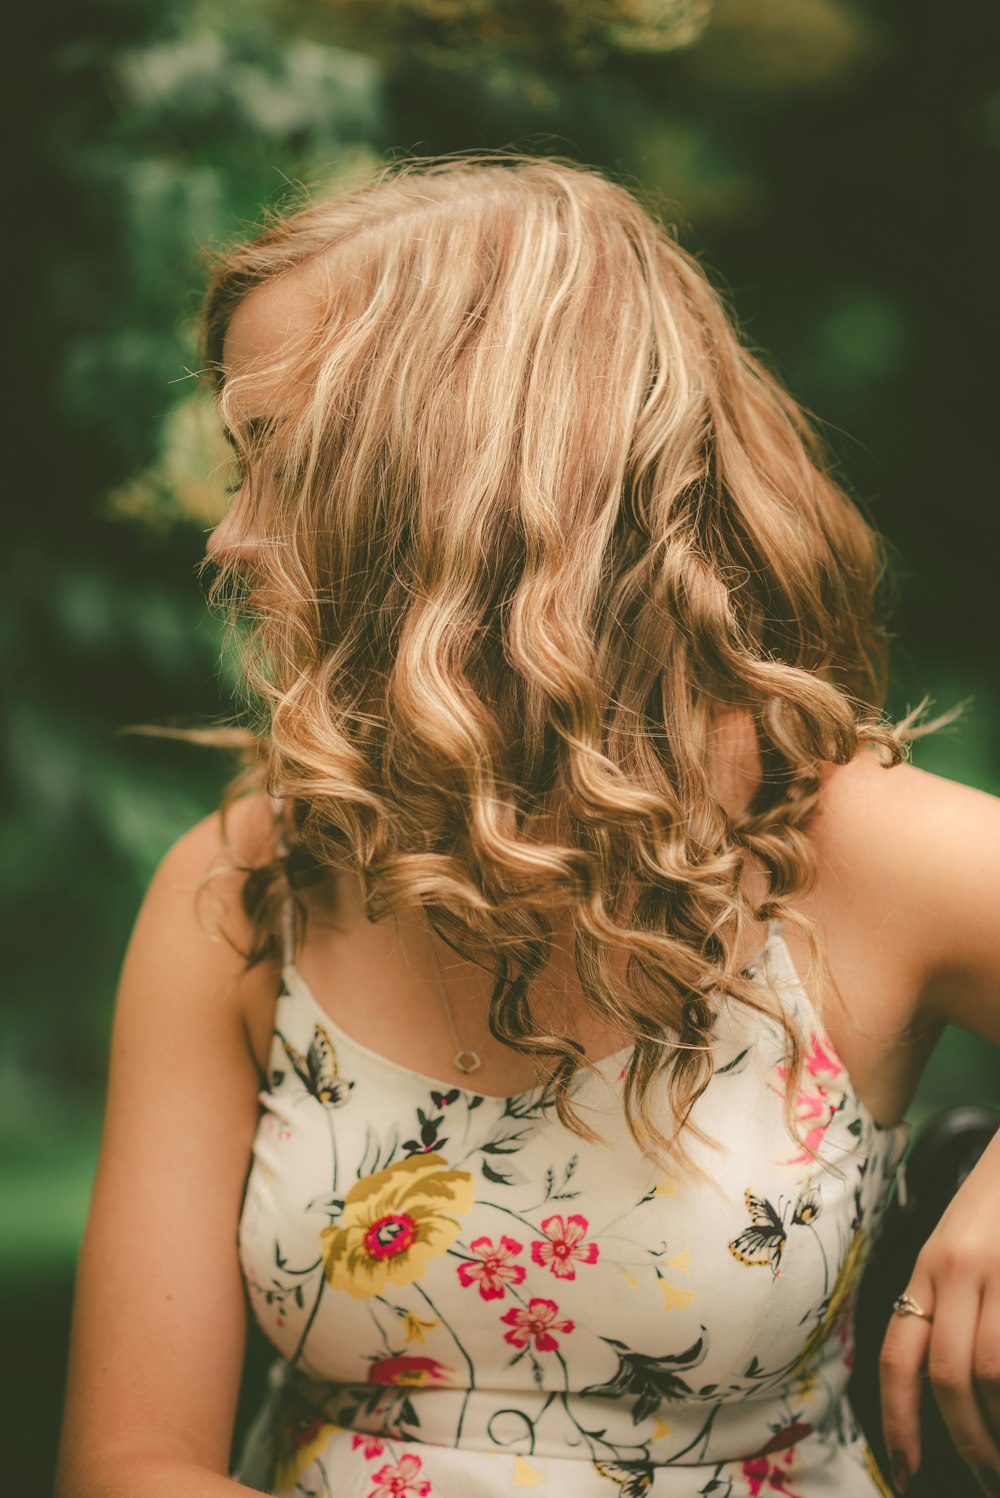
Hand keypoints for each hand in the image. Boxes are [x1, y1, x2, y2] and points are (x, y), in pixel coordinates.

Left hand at [879, 1127, 999, 1494]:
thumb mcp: (955, 1252)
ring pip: (991, 1369)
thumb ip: (942, 1306)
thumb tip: (940, 1389)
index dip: (899, 1419)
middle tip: (985, 1475)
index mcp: (926, 1269)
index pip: (898, 1355)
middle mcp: (955, 1269)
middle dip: (967, 1439)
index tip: (906, 1469)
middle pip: (948, 1375)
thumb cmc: (994, 1209)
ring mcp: (997, 1270)